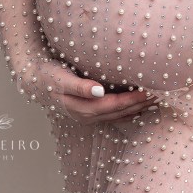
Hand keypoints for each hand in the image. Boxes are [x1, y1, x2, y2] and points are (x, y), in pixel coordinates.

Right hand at [16, 55, 158, 123]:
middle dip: (139, 106)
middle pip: (118, 113)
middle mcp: (86, 116)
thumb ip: (80, 86)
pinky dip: (127, 110)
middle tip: (160, 96)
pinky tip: (138, 106)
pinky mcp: (88, 111)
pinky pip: (112, 113)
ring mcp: (87, 116)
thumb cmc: (47, 76)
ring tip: (155, 100)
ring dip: (136, 109)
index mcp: (81, 108)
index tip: (149, 92)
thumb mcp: (61, 78)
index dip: (131, 100)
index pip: (112, 106)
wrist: (32, 81)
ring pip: (117, 115)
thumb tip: (99, 91)